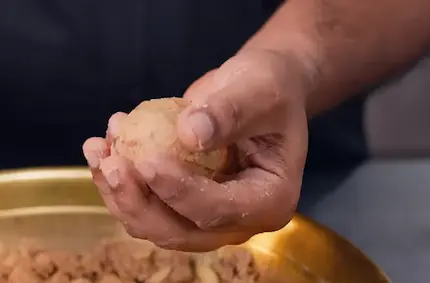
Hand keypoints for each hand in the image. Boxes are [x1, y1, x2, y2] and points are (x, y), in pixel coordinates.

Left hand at [82, 49, 310, 251]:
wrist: (258, 89)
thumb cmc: (270, 88)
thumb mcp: (259, 91)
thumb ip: (229, 112)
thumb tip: (189, 135)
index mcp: (269, 201)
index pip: (218, 210)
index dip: (180, 192)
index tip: (146, 161)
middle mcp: (238, 218)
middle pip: (180, 231)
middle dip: (138, 203)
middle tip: (110, 163)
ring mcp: (209, 213)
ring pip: (155, 223)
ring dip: (120, 192)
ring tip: (99, 148)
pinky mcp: (184, 199)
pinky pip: (147, 202)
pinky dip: (122, 180)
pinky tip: (106, 145)